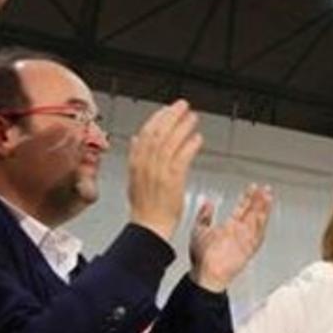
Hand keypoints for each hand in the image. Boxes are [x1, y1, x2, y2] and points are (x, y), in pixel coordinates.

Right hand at [127, 100, 202, 241]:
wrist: (150, 227)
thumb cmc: (145, 206)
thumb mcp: (134, 178)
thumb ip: (136, 157)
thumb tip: (136, 139)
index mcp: (136, 162)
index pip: (146, 133)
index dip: (158, 118)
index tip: (167, 109)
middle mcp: (146, 165)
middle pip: (159, 133)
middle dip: (172, 116)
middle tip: (183, 106)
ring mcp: (159, 172)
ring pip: (171, 142)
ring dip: (183, 127)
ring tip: (193, 118)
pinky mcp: (173, 180)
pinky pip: (182, 158)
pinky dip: (190, 146)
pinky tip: (198, 138)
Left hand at [190, 185, 273, 292]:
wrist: (205, 274)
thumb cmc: (202, 258)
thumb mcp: (200, 230)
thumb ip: (204, 216)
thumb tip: (207, 204)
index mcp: (230, 228)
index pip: (242, 209)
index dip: (248, 197)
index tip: (253, 188)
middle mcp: (239, 233)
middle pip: (253, 213)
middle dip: (260, 200)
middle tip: (266, 189)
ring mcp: (245, 240)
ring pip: (257, 221)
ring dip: (263, 209)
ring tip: (268, 196)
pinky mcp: (248, 249)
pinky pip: (257, 235)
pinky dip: (261, 225)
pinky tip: (264, 214)